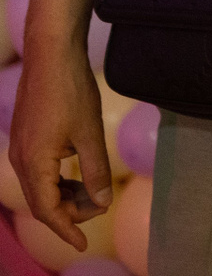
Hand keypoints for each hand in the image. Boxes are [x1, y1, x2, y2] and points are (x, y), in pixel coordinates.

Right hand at [9, 42, 112, 250]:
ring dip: (66, 195)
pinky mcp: (26, 138)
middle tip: (100, 208)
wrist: (51, 56)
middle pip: (43, 201)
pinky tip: (80, 174)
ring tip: (95, 193)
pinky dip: (59, 179)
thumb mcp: (90, 134)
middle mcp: (20, 160)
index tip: (83, 244)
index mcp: (34, 163)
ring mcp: (20, 149)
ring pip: (41, 186)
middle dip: (70, 212)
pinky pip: (40, 170)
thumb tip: (101, 201)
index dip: (66, 229)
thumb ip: (95, 171)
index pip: (47, 210)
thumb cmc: (71, 92)